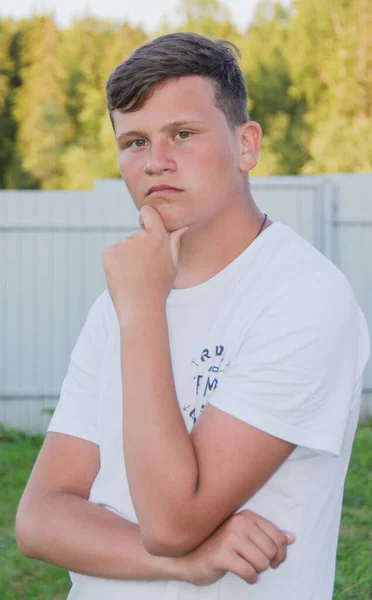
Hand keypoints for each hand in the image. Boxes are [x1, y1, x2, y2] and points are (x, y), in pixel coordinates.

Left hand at [102, 206, 188, 324]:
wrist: (141, 307)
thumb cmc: (159, 288)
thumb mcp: (173, 265)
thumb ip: (176, 242)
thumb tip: (183, 226)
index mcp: (158, 237)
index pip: (148, 212)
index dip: (145, 218)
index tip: (145, 227)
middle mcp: (140, 236)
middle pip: (135, 235)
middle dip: (137, 249)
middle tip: (142, 271)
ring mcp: (123, 244)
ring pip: (123, 247)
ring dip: (125, 258)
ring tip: (133, 276)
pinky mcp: (108, 252)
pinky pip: (111, 253)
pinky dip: (114, 263)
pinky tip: (122, 277)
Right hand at [179, 509, 294, 585]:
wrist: (191, 558)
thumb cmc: (222, 548)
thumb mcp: (247, 538)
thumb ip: (270, 536)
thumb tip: (292, 537)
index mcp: (247, 516)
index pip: (278, 536)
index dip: (281, 553)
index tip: (273, 561)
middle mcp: (239, 522)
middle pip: (271, 551)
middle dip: (266, 563)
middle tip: (254, 564)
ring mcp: (230, 537)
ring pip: (262, 562)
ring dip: (257, 571)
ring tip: (245, 566)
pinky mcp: (223, 554)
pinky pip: (249, 572)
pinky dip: (250, 578)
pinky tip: (242, 574)